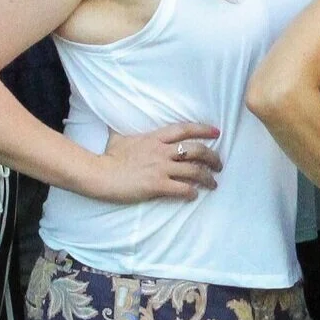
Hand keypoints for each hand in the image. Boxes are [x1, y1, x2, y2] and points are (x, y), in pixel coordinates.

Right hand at [98, 122, 223, 203]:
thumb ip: (127, 131)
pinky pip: (182, 189)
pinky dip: (192, 192)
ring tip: (213, 183)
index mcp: (155, 137)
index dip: (204, 129)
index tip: (217, 132)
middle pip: (197, 150)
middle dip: (212, 157)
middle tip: (219, 165)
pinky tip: (194, 195)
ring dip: (207, 178)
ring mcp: (161, 168)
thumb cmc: (109, 157)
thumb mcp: (120, 138)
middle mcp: (162, 151)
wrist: (100, 174)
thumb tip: (117, 124)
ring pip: (194, 170)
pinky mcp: (157, 185)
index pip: (185, 129)